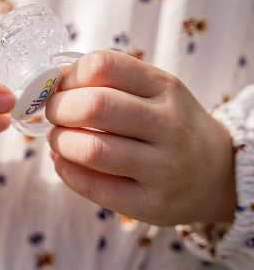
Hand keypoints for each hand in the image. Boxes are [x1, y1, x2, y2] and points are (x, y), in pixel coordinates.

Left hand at [46, 50, 235, 225]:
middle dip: (58, 108)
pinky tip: (64, 161)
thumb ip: (109, 79)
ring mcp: (164, 168)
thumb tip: (54, 78)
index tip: (62, 86)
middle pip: (95, 106)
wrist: (217, 172)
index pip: (104, 65)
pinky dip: (66, 171)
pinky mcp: (152, 205)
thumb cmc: (170, 122)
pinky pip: (93, 188)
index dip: (70, 74)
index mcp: (165, 87)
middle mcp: (169, 125)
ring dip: (59, 141)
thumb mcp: (153, 89)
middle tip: (53, 113)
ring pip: (92, 149)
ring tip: (58, 138)